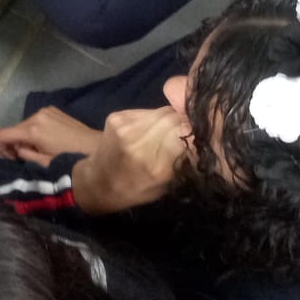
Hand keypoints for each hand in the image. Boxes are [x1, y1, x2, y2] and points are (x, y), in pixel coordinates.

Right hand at [0, 106, 101, 165]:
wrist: (96, 147)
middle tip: (29, 156)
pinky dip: (36, 129)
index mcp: (32, 130)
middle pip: (13, 129)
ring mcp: (46, 111)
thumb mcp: (44, 164)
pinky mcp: (54, 110)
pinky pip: (36, 120)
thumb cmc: (70, 159)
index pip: (2, 134)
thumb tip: (16, 149)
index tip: (13, 158)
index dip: (2, 148)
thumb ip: (24, 155)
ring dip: (27, 136)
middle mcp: (36, 116)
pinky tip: (49, 138)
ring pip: (24, 124)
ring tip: (41, 148)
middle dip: (16, 143)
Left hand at [70, 106, 190, 214]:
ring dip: (170, 118)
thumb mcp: (168, 184)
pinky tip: (149, 129)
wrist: (98, 182)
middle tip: (186, 132)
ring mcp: (125, 128)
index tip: (199, 136)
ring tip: (167, 132)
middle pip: (175, 118)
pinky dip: (153, 117)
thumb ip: (183, 162)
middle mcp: (139, 144)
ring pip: (162, 111)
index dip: (195, 131)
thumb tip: (202, 138)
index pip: (186, 134)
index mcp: (157, 167)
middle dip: (184, 122)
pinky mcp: (116, 117)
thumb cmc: (137, 189)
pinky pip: (147, 111)